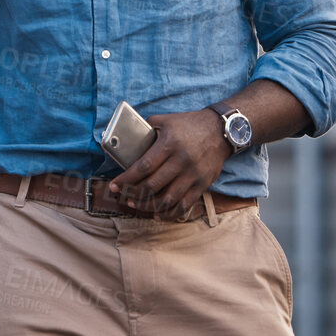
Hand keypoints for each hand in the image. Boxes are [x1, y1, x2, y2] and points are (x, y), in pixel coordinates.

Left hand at [108, 109, 231, 219]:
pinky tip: (158, 215)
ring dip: (149, 206)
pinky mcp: (202, 185)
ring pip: (168, 199)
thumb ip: (146, 128)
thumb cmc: (189, 124)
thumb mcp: (165, 120)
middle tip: (123, 197)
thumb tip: (127, 137)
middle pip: (154, 185)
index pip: (144, 166)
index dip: (127, 179)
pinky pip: (185, 205)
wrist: (221, 131)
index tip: (115, 186)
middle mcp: (181, 161)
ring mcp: (193, 175)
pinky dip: (170, 213)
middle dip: (134, 194)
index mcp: (169, 144)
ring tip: (136, 205)